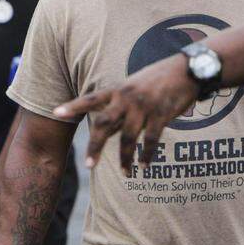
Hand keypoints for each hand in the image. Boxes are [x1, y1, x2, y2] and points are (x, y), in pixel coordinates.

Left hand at [54, 54, 197, 173]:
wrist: (187, 70)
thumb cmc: (157, 80)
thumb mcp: (133, 86)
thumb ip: (119, 106)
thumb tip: (106, 129)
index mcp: (117, 89)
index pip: (90, 98)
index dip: (73, 106)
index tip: (56, 112)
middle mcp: (127, 97)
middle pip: (104, 124)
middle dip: (95, 146)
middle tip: (89, 165)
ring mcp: (144, 106)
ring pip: (128, 138)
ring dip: (125, 159)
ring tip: (126, 173)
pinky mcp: (161, 114)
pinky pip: (150, 140)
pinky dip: (146, 155)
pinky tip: (144, 165)